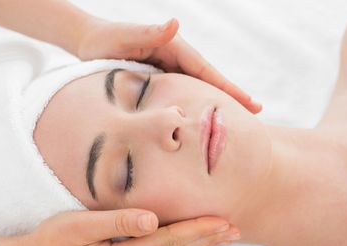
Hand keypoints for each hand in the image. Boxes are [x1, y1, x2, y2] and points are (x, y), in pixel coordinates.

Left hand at [77, 17, 261, 113]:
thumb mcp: (125, 37)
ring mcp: (172, 71)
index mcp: (175, 50)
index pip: (207, 72)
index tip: (251, 103)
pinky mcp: (163, 81)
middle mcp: (177, 60)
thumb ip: (149, 33)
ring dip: (218, 103)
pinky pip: (185, 95)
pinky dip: (197, 106)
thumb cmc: (104, 40)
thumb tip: (176, 23)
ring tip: (239, 120)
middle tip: (257, 114)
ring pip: (199, 90)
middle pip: (210, 82)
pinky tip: (204, 120)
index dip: (229, 88)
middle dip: (233, 97)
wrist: (89, 43)